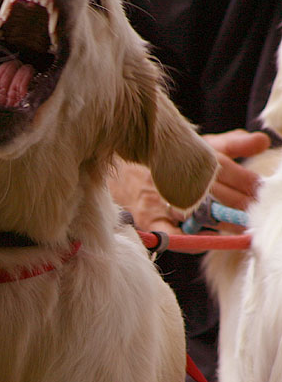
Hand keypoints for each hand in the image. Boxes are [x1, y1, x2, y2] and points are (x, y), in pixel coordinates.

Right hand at [109, 129, 269, 236]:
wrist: (117, 163)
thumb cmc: (163, 156)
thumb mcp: (197, 144)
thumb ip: (231, 143)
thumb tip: (262, 141)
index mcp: (188, 155)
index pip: (226, 170)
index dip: (249, 184)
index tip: (264, 192)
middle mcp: (173, 176)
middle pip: (217, 194)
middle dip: (242, 206)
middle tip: (259, 214)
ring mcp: (161, 199)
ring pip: (199, 213)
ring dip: (224, 222)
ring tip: (242, 227)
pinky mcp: (149, 218)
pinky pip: (173, 235)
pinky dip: (193, 239)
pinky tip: (210, 238)